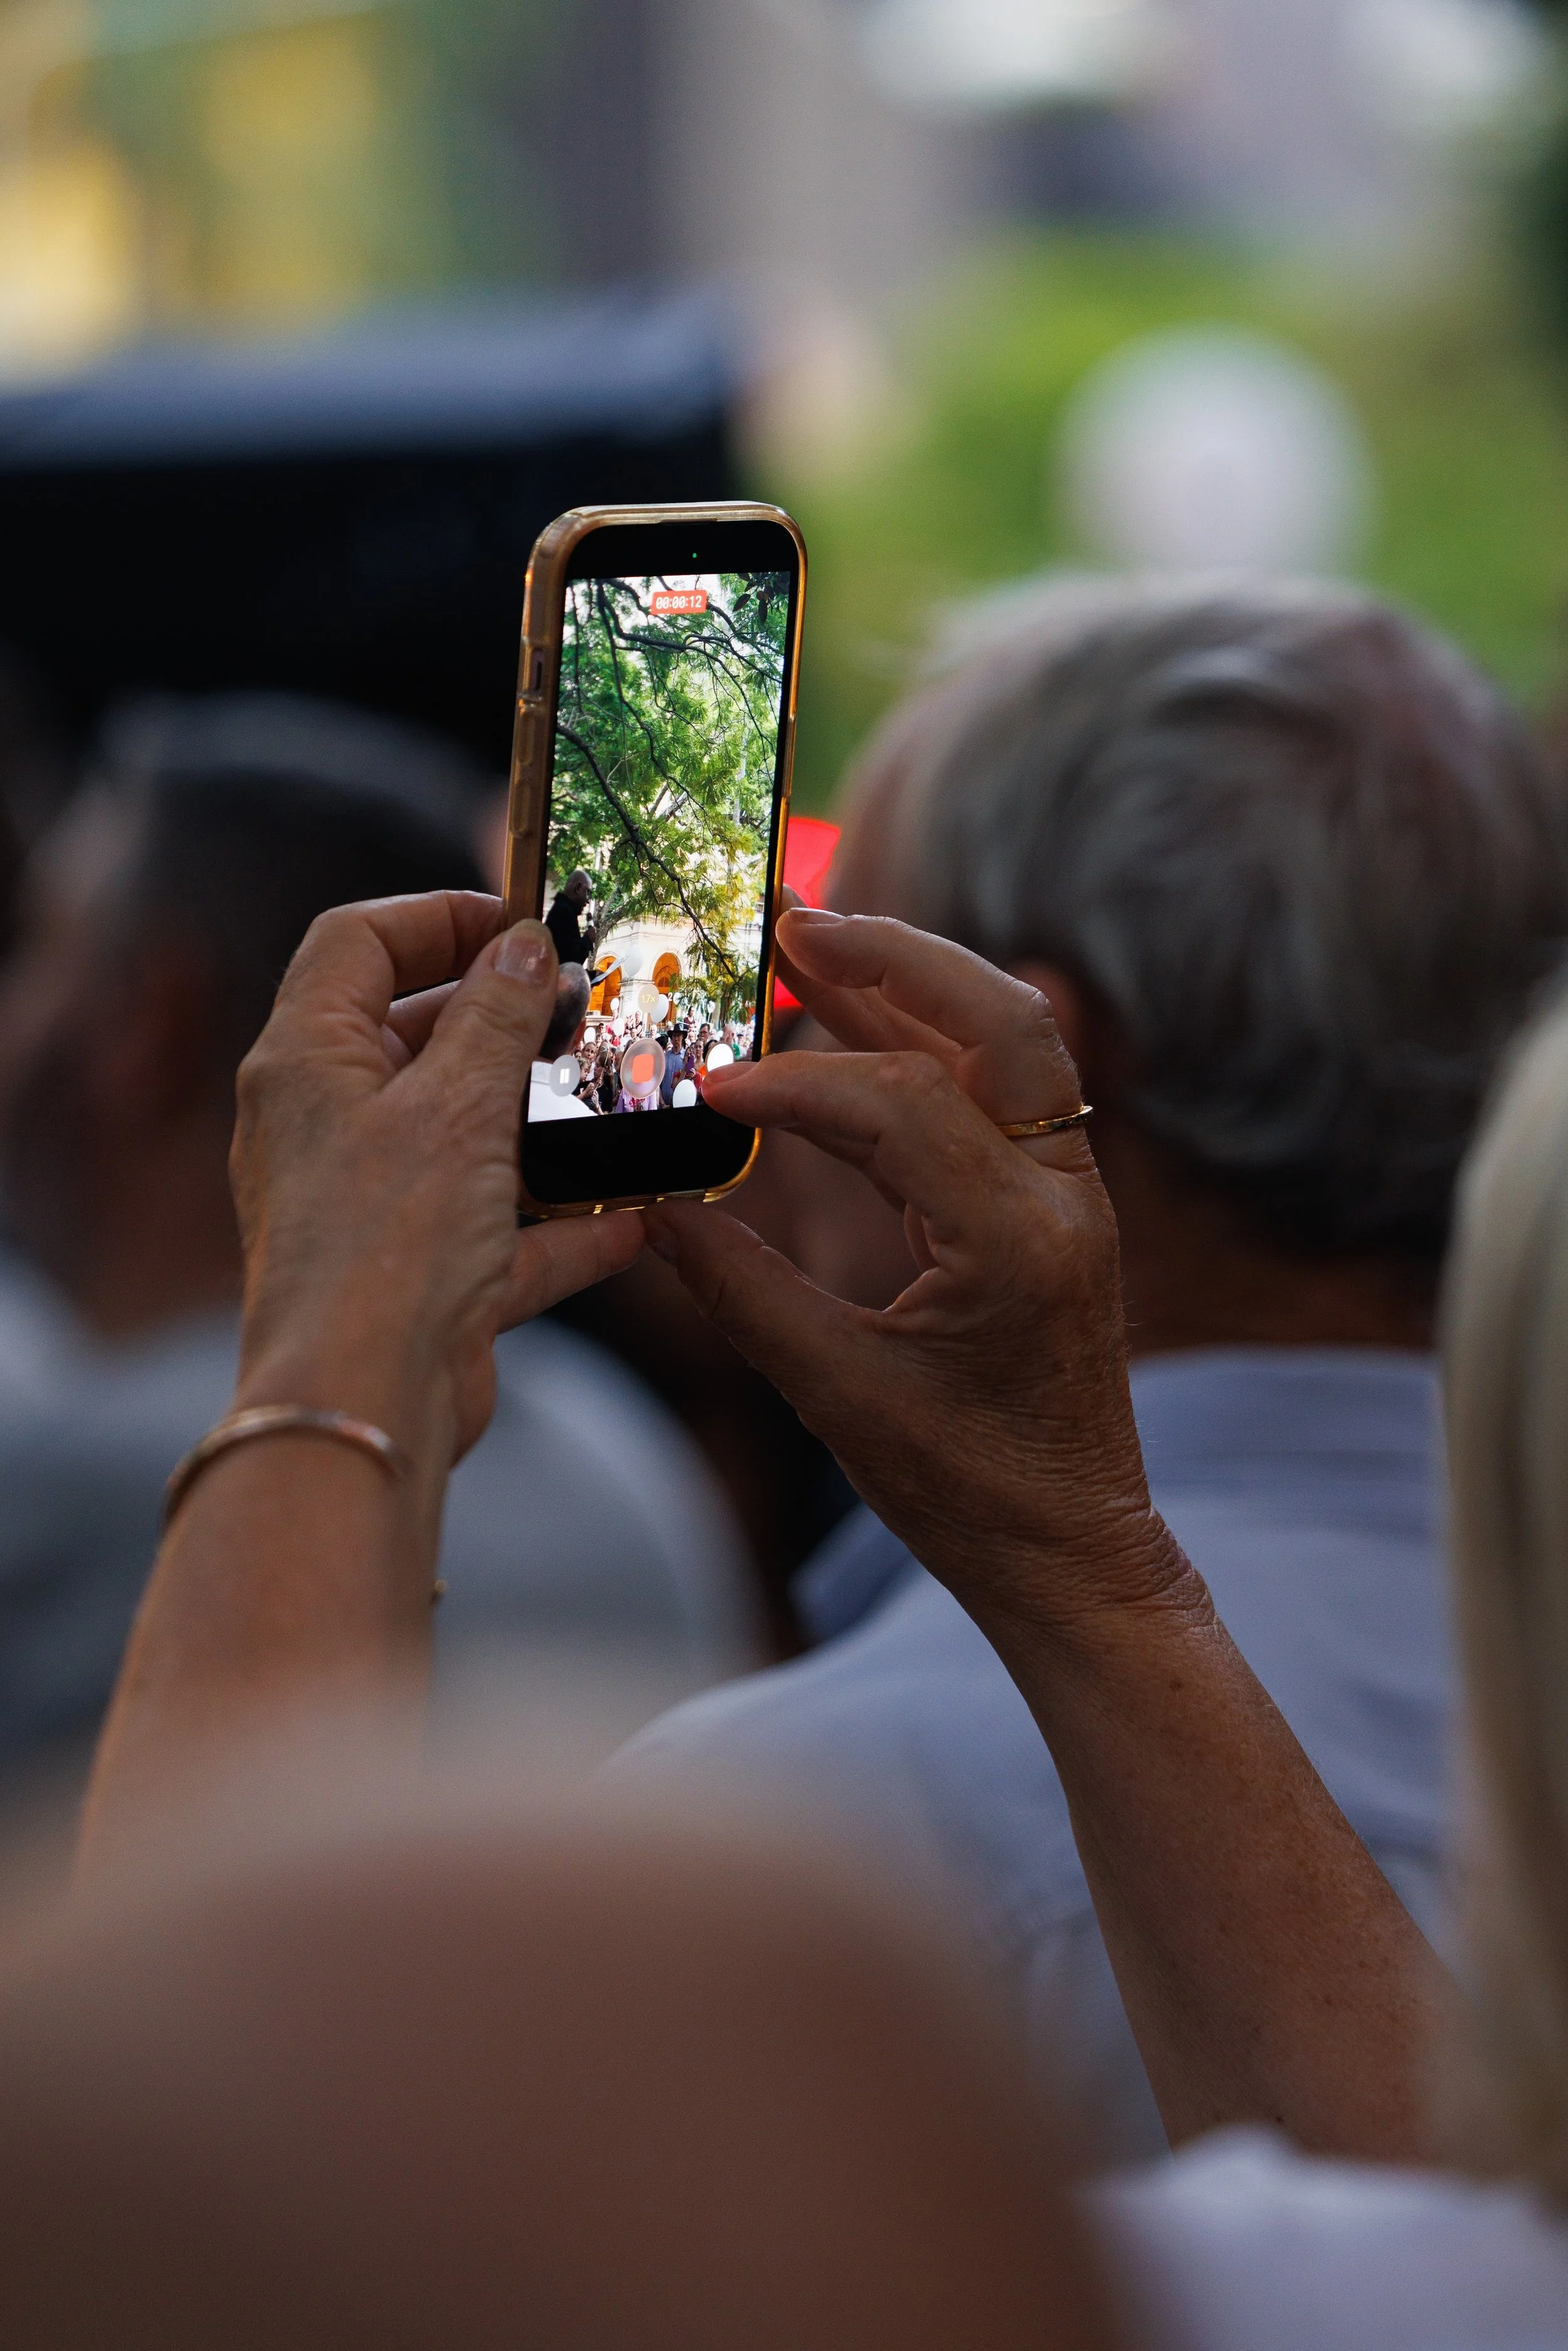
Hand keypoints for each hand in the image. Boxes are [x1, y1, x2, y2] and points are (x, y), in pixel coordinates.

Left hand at [230, 893, 642, 1473]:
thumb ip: (498, 1015)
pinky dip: (560, 1225)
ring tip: (612, 1098)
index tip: (523, 922)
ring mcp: (371, 1206)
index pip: (356, 942)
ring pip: (463, 1138)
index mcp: (307, 1061)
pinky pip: (498, 1236)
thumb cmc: (386, 1246)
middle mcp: (326, 1126)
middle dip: (505, 1021)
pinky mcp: (418, 1278)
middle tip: (583, 1010)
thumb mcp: (459, 1104)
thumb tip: (524, 946)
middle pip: (415, 1036)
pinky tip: (631, 1218)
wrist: (365, 1406)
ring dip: (539, 1124)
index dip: (437, 917)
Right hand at [645, 909, 1189, 1641]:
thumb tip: (653, 1205)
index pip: (898, 1106)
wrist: (1075, 1553)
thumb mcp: (837, 1395)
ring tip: (815, 943)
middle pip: (998, 1020)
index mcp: (1015, 1243)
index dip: (793, 1081)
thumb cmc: (967, 1495)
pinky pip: (1002, 1091)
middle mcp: (1061, 1197)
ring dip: (916, 984)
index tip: (707, 1085)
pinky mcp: (1058, 1203)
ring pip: (1010, 1041)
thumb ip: (741, 1290)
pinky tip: (858, 1023)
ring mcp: (1072, 1194)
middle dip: (896, 958)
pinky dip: (930, 1044)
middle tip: (796, 920)